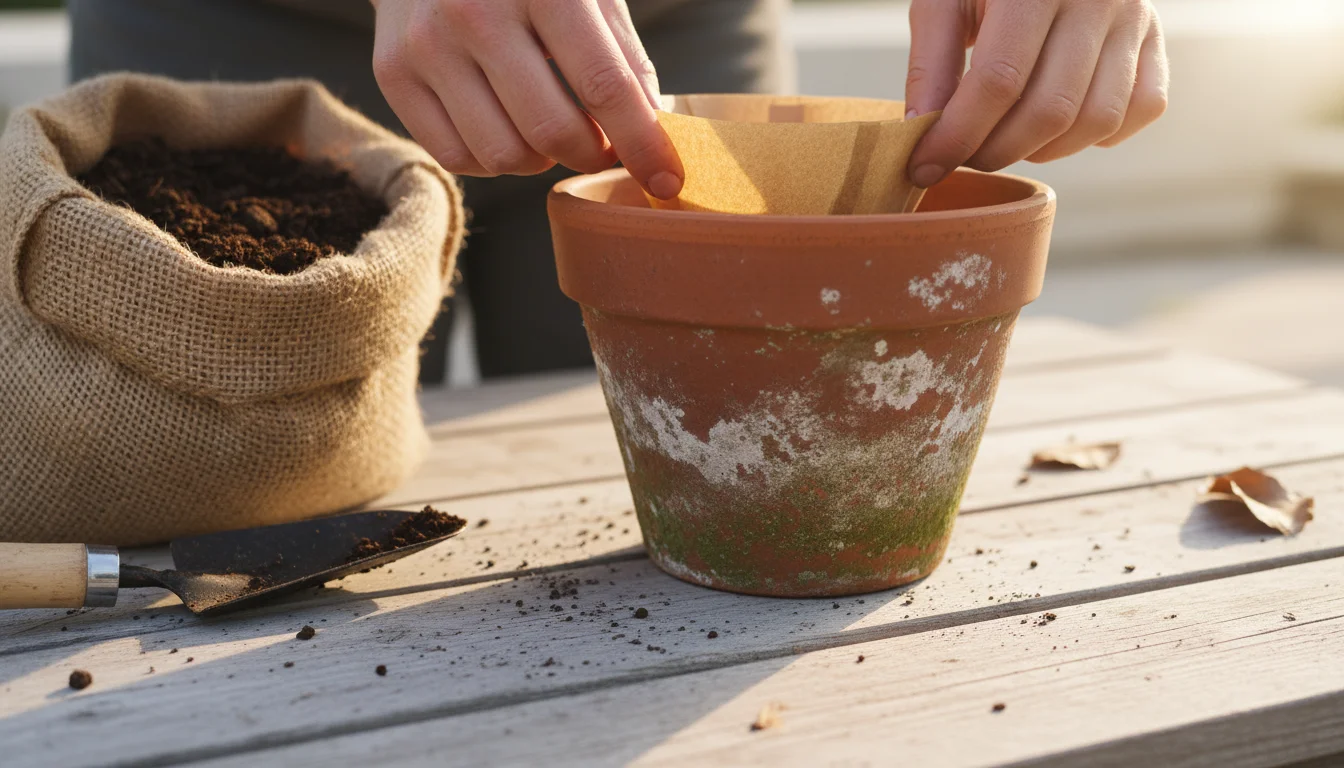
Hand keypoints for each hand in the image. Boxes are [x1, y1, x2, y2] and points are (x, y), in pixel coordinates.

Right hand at [370, 0, 683, 197]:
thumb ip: (624, 57)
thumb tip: (654, 134)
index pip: (605, 86)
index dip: (643, 145)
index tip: (666, 181)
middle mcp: (475, 12)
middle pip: (553, 132)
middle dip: (592, 155)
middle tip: (601, 144)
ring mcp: (427, 44)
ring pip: (504, 155)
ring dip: (542, 160)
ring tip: (549, 127)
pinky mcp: (393, 72)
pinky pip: (457, 158)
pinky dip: (494, 160)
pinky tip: (505, 125)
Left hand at [904, 0, 1168, 187]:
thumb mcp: (943, 2)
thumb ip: (928, 65)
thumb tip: (920, 134)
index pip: (999, 80)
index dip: (958, 135)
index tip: (924, 166)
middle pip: (1050, 109)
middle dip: (996, 151)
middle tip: (963, 157)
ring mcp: (1135, 18)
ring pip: (1098, 119)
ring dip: (1044, 150)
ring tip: (1005, 139)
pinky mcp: (1155, 39)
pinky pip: (1142, 108)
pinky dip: (1100, 134)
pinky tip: (1059, 127)